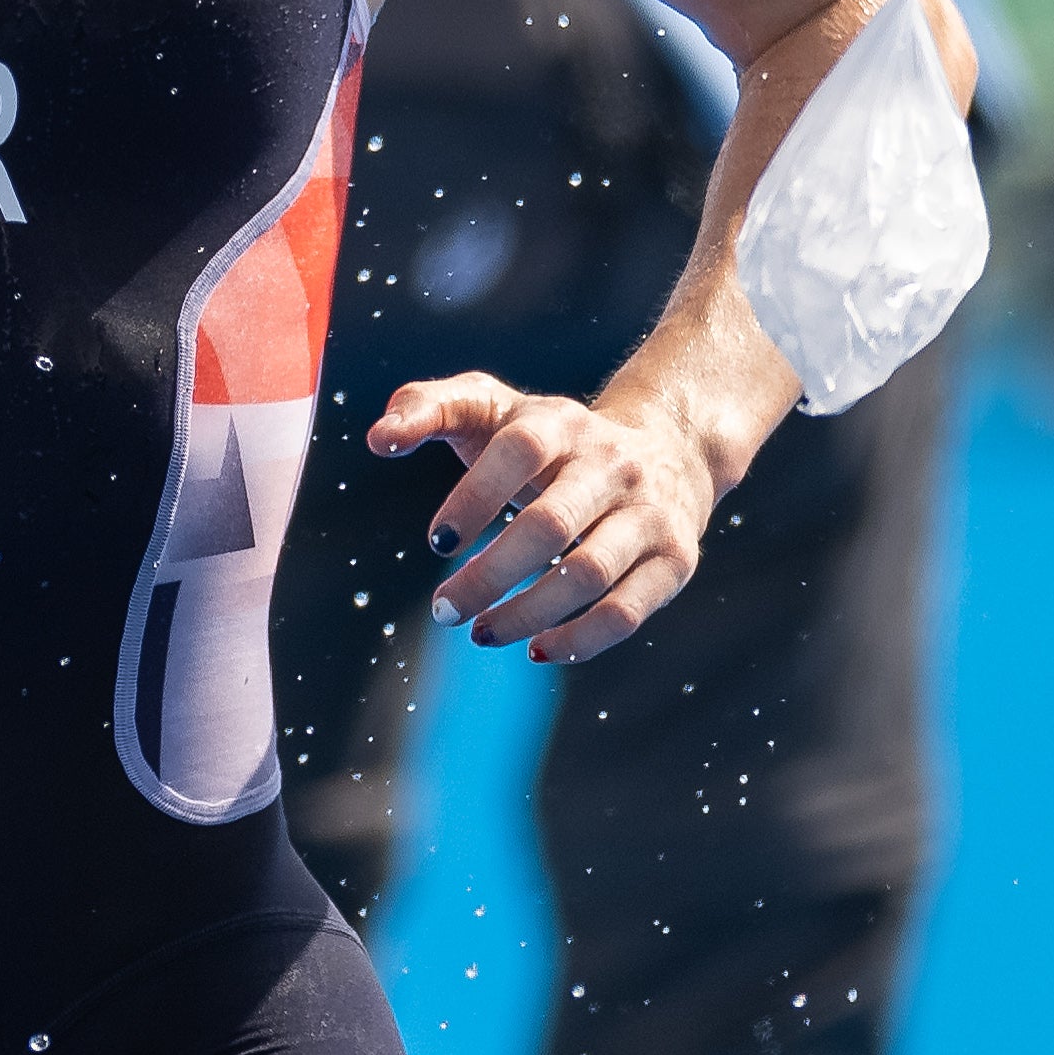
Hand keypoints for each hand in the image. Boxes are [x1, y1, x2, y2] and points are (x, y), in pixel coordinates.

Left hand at [369, 372, 717, 662]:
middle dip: (490, 576)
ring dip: (525, 614)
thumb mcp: (492, 407)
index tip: (437, 543)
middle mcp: (614, 465)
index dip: (474, 497)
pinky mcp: (675, 560)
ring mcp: (650, 514)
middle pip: (550, 524)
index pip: (519, 450)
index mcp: (562, 423)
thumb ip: (427, 406)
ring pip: (588, 575)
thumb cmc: (551, 437)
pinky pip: (626, 613)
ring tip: (479, 632)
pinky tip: (535, 649)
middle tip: (443, 609)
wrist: (669, 447)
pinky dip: (577, 641)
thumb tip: (378, 438)